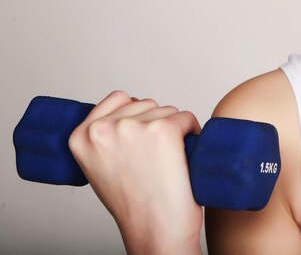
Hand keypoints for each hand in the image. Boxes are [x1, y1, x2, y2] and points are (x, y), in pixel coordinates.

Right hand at [68, 90, 202, 254]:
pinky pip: (186, 117)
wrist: (155, 231)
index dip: (136, 113)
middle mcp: (104, 128)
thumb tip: (129, 105)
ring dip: (173, 130)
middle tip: (153, 161)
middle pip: (146, 103)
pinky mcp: (164, 129)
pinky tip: (184, 158)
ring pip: (167, 110)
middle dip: (156, 124)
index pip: (118, 97)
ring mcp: (133, 127)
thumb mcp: (101, 165)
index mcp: (80, 136)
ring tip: (165, 164)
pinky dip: (192, 134)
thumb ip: (106, 135)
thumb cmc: (134, 202)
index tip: (140, 138)